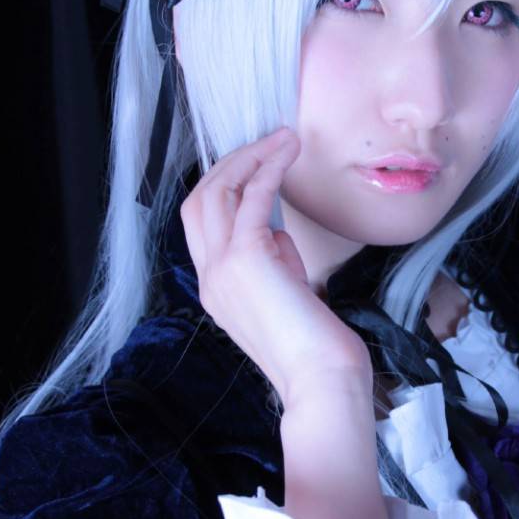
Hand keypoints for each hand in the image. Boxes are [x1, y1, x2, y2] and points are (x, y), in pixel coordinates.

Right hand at [180, 129, 371, 406]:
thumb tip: (275, 228)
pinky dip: (268, 167)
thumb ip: (275, 259)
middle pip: (198, 200)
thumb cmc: (314, 346)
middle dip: (229, 164)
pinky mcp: (247, 259)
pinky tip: (287, 151)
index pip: (202, 223)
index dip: (224, 186)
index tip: (255, 165)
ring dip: (248, 158)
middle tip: (265, 143)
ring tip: (280, 138)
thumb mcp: (286, 293)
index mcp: (214, 288)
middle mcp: (209, 276)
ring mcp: (221, 268)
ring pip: (215, 191)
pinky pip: (250, 197)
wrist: (321, 379)